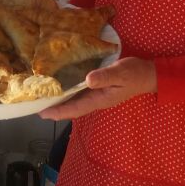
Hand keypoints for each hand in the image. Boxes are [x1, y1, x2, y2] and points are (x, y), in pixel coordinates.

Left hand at [39, 57, 156, 120]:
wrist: (148, 74)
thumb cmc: (134, 73)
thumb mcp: (120, 73)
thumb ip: (105, 77)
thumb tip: (87, 80)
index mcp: (100, 99)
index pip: (76, 108)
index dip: (59, 111)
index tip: (43, 112)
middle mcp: (97, 100)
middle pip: (72, 108)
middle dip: (55, 109)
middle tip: (35, 107)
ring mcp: (98, 96)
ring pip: (75, 102)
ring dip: (60, 103)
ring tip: (43, 100)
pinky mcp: (99, 89)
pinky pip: (80, 95)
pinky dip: (69, 94)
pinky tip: (61, 89)